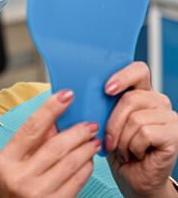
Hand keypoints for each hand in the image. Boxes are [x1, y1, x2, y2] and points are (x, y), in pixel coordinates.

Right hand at [0, 90, 100, 197]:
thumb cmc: (8, 192)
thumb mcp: (8, 165)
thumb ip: (29, 143)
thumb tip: (54, 121)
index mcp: (4, 161)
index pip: (31, 128)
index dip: (50, 108)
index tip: (66, 95)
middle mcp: (19, 177)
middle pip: (56, 146)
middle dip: (77, 131)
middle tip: (90, 124)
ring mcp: (36, 194)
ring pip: (70, 163)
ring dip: (86, 148)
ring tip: (93, 140)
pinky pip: (76, 182)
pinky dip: (85, 168)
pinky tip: (88, 160)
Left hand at [104, 62, 177, 196]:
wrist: (133, 179)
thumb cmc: (118, 150)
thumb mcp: (105, 123)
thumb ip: (102, 105)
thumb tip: (82, 93)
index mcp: (141, 93)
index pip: (138, 70)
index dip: (123, 76)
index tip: (107, 89)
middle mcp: (158, 102)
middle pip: (130, 98)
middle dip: (112, 123)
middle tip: (109, 141)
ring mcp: (170, 117)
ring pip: (135, 118)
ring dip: (122, 140)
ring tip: (124, 150)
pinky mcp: (175, 134)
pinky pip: (145, 133)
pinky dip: (134, 147)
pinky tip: (136, 154)